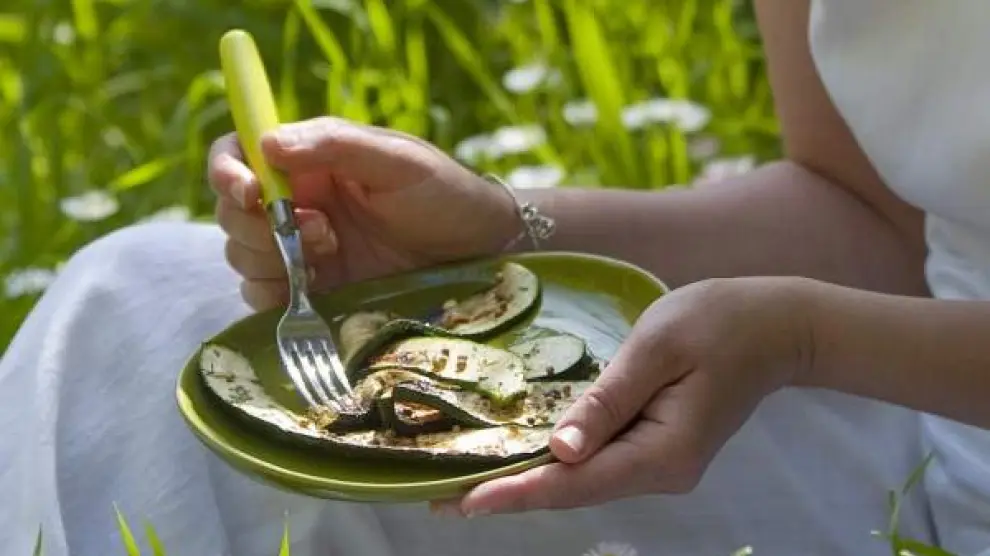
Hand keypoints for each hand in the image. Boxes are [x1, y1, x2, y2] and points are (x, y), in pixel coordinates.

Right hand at [207, 116, 519, 309]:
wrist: (479, 253)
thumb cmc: (444, 194)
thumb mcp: (397, 160)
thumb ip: (334, 145)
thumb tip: (267, 144)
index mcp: (308, 160)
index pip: (238, 153)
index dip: (227, 171)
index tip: (248, 191)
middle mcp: (296, 201)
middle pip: (232, 211)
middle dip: (257, 224)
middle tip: (318, 229)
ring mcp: (301, 248)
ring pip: (243, 255)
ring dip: (273, 258)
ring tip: (333, 253)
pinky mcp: (312, 289)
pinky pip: (264, 295)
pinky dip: (275, 294)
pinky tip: (316, 287)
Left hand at [432, 276, 815, 515]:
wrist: (775, 325)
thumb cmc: (718, 322)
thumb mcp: (657, 348)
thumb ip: (607, 400)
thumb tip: (559, 450)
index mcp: (662, 453)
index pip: (575, 483)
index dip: (516, 493)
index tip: (462, 504)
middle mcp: (660, 473)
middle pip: (573, 491)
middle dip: (508, 494)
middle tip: (440, 499)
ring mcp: (660, 465)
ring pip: (582, 482)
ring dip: (527, 481)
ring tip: (465, 481)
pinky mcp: (656, 448)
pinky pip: (598, 463)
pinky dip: (555, 463)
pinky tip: (519, 458)